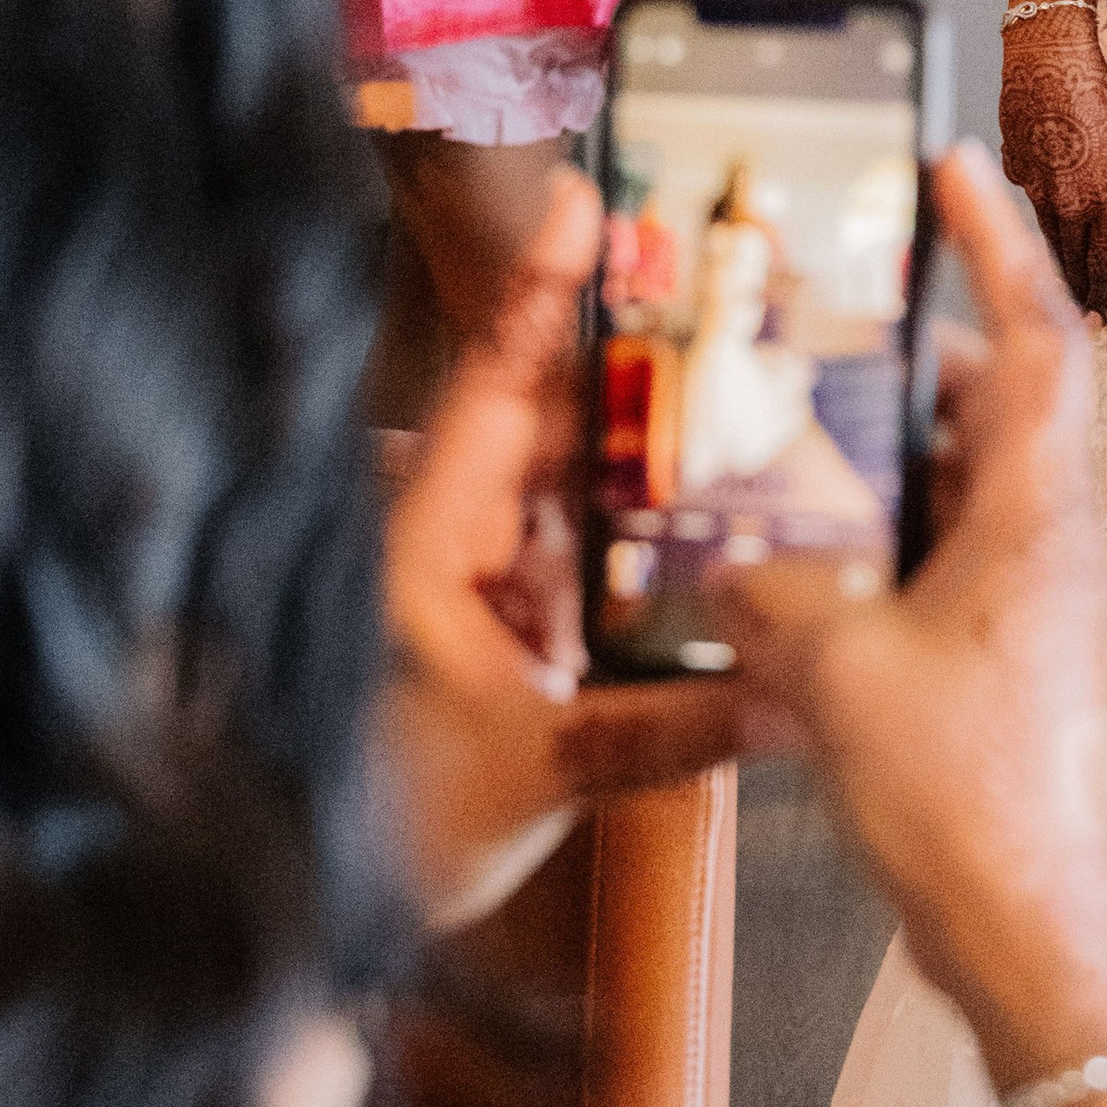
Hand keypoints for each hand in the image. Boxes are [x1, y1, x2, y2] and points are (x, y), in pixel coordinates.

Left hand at [381, 175, 741, 930]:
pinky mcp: (500, 620)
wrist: (318, 906)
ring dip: (651, 449)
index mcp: (431, 538)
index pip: (496, 383)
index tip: (586, 201)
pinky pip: (578, 546)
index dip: (542, 290)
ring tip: (753, 397)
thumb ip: (669, 728)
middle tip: (729, 293)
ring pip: (572, 481)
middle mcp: (448, 534)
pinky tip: (717, 521)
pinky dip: (640, 528)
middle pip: (553, 415)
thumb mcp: (542, 772)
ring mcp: (473, 573)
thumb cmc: (389, 823)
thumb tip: (788, 702)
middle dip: (638, 358)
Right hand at [710, 143, 1106, 1087]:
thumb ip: (771, 592)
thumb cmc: (962, 796)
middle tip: (843, 314)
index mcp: (1037, 513)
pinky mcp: (1018, 659)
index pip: (1036, 335)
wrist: (1029, 930)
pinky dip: (895, 535)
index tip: (954, 166)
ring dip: (902, 450)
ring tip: (805, 433)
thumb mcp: (834, 669)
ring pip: (979, 484)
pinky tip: (814, 560)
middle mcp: (1056, 543)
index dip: (998, 240)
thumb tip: (731, 564)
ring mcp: (1044, 604)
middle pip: (1008, 401)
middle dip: (926, 348)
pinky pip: (959, 557)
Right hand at [999, 8, 1106, 318]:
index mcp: (1106, 196)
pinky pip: (1026, 193)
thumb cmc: (1097, 86)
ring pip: (1046, 233)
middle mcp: (1069, 200)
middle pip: (1072, 261)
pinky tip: (1043, 196)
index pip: (1106, 264)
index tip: (1104, 318)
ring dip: (1055, 257)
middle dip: (1078, 291)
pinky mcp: (1013, 165)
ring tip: (1062, 280)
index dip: (1105, 296)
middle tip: (1082, 315)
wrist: (1049, 51)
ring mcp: (1035, 186)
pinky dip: (1036, 198)